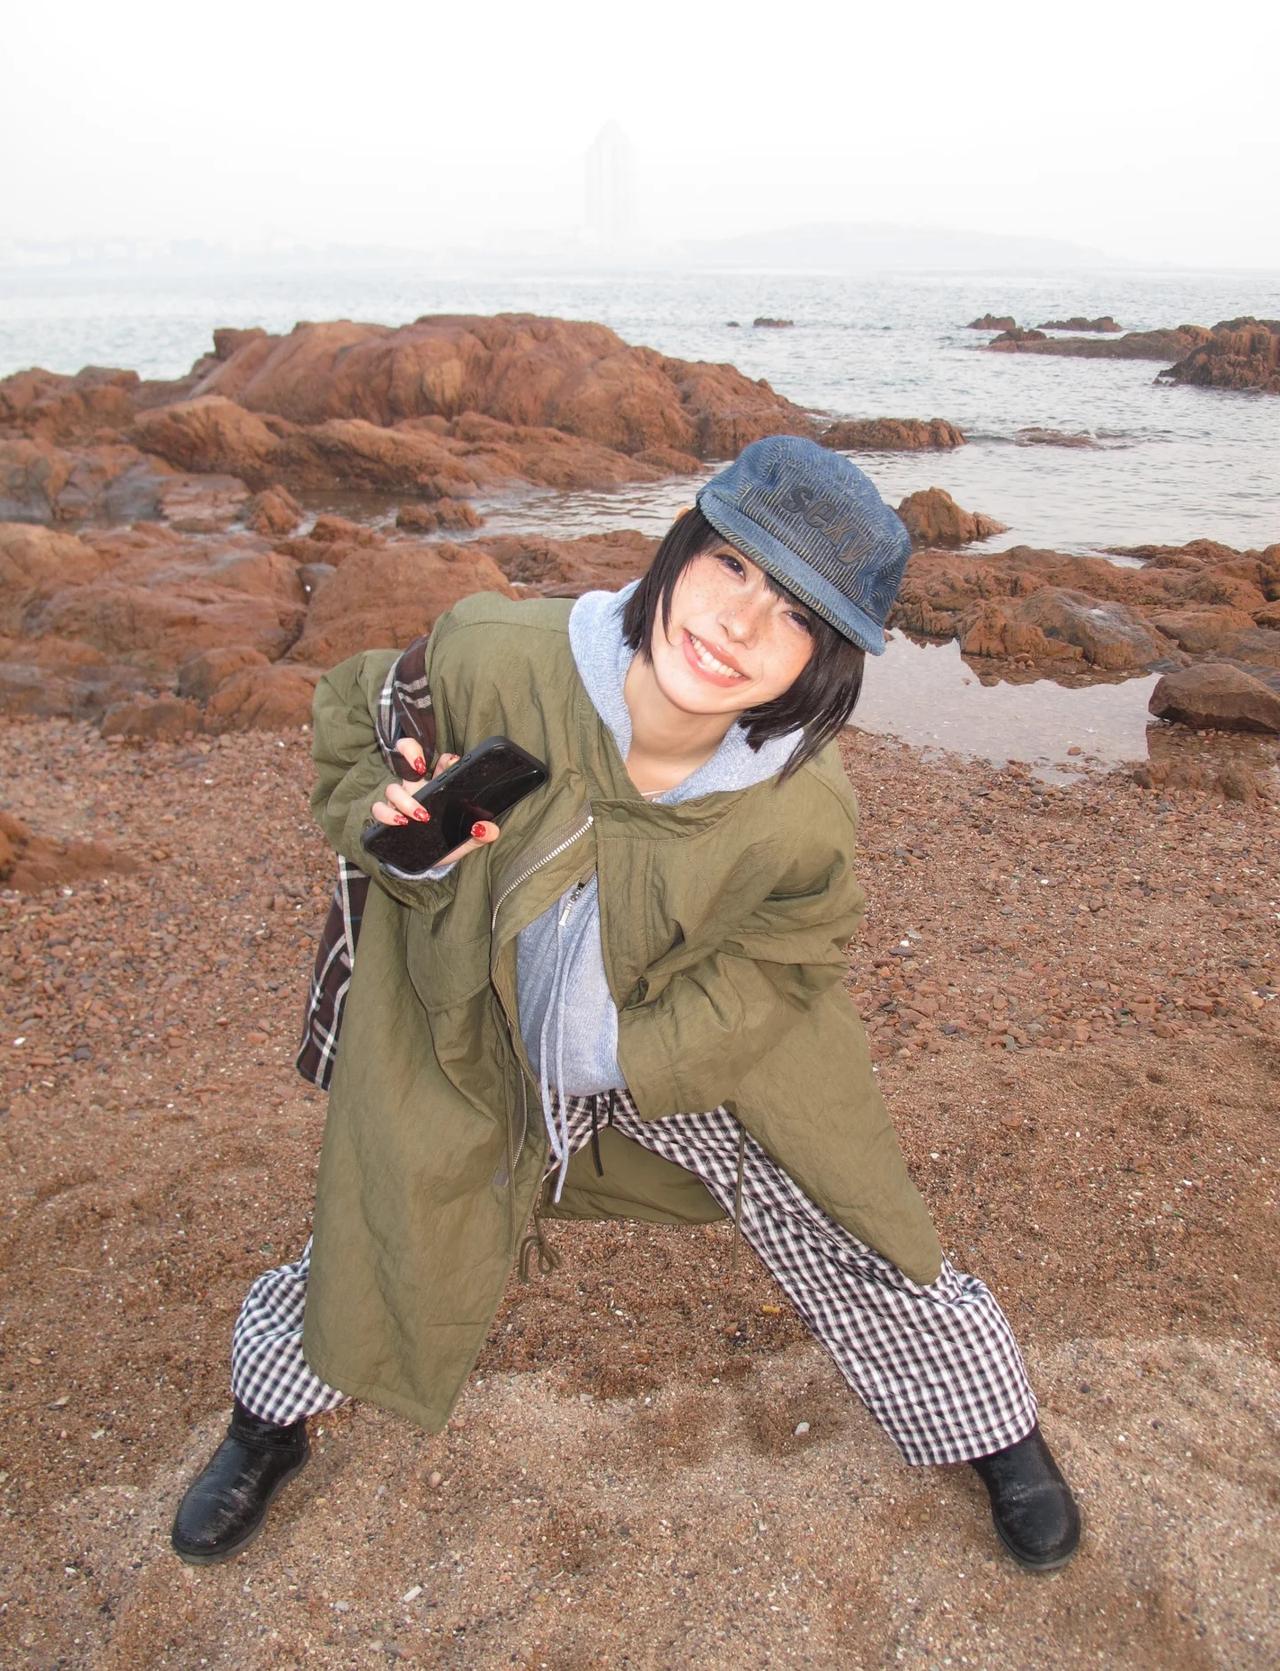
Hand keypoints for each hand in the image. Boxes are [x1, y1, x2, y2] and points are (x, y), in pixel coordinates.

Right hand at [369, 739, 500, 864]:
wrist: (430, 864)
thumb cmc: (447, 844)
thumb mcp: (466, 840)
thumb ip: (480, 835)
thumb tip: (489, 829)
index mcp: (439, 787)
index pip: (441, 762)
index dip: (446, 760)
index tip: (453, 764)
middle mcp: (418, 788)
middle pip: (408, 758)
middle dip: (409, 751)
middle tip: (420, 766)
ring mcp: (401, 801)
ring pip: (394, 789)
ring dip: (406, 801)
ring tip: (421, 816)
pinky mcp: (388, 816)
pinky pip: (379, 809)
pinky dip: (387, 815)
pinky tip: (401, 822)